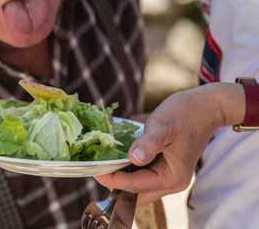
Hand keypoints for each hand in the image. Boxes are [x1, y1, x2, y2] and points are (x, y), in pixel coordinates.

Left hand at [95, 83, 244, 204]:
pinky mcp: (166, 168)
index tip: (94, 168)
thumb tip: (133, 158)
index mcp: (172, 177)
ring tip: (104, 163)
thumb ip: (148, 143)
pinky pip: (143, 176)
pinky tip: (117, 158)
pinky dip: (129, 170)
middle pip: (135, 193)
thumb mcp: (163, 126)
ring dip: (121, 178)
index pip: (134, 186)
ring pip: (138, 187)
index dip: (112, 178)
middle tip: (96, 167)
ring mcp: (169, 176)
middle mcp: (171, 182)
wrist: (206, 107)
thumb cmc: (186, 114)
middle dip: (115, 183)